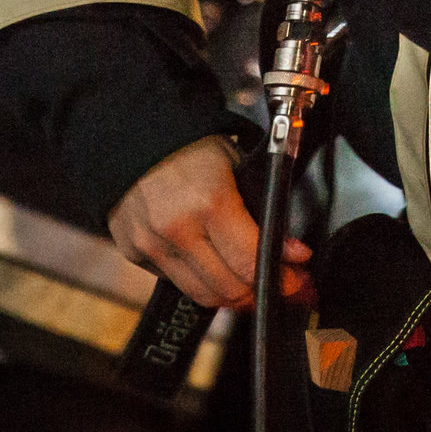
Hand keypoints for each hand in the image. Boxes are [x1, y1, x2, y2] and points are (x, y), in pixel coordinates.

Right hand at [109, 136, 312, 309]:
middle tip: (280, 284)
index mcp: (210, 202)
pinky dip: (199, 280)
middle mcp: (178, 230)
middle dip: (260, 293)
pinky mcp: (135, 254)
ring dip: (232, 295)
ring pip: (202, 295)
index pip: (250, 263)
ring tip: (251, 284)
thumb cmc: (191, 145)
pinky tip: (214, 268)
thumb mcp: (238, 165)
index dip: (281, 278)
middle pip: (228, 289)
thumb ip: (263, 210)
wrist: (133, 135)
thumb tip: (293, 253)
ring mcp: (152, 246)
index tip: (296, 278)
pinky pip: (176, 282)